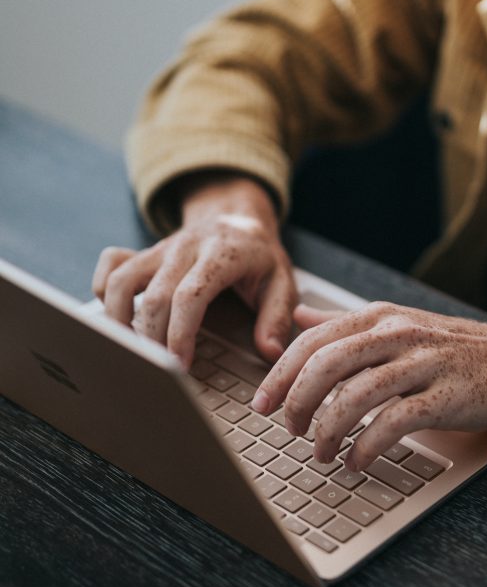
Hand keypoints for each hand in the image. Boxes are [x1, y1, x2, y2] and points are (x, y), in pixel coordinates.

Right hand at [92, 174, 296, 368]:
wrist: (235, 215)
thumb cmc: (258, 256)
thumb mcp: (281, 280)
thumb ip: (277, 317)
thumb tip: (270, 353)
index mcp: (221, 254)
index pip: (190, 295)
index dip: (180, 333)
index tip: (179, 366)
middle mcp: (185, 247)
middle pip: (154, 296)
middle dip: (152, 339)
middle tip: (159, 371)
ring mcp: (160, 249)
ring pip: (121, 280)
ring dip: (119, 319)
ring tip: (132, 351)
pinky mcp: (143, 252)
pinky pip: (110, 265)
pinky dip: (103, 291)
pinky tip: (116, 316)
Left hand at [252, 301, 486, 470]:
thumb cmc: (452, 348)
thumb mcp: (397, 323)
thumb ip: (346, 323)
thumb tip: (300, 317)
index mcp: (379, 318)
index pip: (313, 340)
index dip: (281, 373)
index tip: (262, 403)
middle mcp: (397, 335)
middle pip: (327, 363)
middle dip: (297, 401)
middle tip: (289, 429)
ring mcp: (421, 364)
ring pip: (355, 394)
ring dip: (329, 430)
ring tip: (321, 453)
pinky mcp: (442, 397)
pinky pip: (393, 423)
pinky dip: (366, 446)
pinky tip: (356, 461)